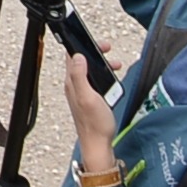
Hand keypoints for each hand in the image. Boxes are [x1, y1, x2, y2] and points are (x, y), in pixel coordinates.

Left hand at [61, 39, 120, 176]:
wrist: (99, 144)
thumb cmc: (95, 124)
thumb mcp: (88, 97)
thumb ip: (80, 76)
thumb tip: (76, 56)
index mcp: (72, 83)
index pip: (71, 56)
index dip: (81, 45)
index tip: (95, 41)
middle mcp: (75, 86)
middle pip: (82, 61)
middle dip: (94, 52)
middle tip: (107, 49)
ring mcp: (82, 92)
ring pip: (90, 70)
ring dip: (101, 64)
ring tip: (114, 64)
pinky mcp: (90, 99)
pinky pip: (95, 81)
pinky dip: (104, 75)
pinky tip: (113, 78)